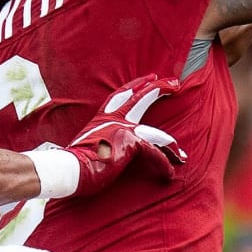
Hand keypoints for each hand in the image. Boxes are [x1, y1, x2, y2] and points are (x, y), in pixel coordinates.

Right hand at [24, 74, 184, 198]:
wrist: (69, 168)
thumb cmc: (74, 163)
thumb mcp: (88, 146)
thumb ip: (100, 143)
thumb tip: (104, 152)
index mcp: (102, 119)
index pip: (121, 95)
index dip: (136, 85)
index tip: (150, 77)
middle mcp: (113, 120)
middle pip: (140, 97)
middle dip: (158, 89)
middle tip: (174, 83)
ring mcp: (123, 130)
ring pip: (156, 134)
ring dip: (171, 147)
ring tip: (182, 157)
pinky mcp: (131, 144)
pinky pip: (155, 153)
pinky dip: (165, 165)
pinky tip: (170, 174)